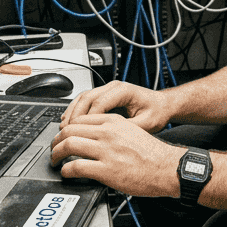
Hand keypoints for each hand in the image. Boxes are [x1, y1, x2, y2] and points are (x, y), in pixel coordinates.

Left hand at [50, 114, 181, 196]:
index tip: (64, 135)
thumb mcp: (132, 132)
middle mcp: (108, 133)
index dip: (67, 128)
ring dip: (56, 153)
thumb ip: (112, 132)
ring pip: (69, 144)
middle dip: (57, 140)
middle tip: (54, 148)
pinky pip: (76, 166)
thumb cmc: (152, 154)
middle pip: (70, 129)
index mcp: (114, 122)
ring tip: (55, 160)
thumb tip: (94, 138)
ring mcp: (106, 151)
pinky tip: (67, 173)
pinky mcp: (105, 170)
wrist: (167, 168)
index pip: (80, 119)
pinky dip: (66, 170)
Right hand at [61, 80, 176, 133]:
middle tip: (65, 131)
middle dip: (74, 115)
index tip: (78, 132)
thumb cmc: (156, 113)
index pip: (99, 103)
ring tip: (64, 127)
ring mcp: (108, 90)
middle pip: (87, 98)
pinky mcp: (105, 95)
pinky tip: (69, 120)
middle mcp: (114, 87)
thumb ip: (128, 129)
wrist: (162, 106)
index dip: (86, 119)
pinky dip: (75, 109)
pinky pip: (86, 100)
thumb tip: (111, 139)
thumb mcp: (147, 124)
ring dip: (72, 112)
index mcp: (124, 91)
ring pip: (83, 97)